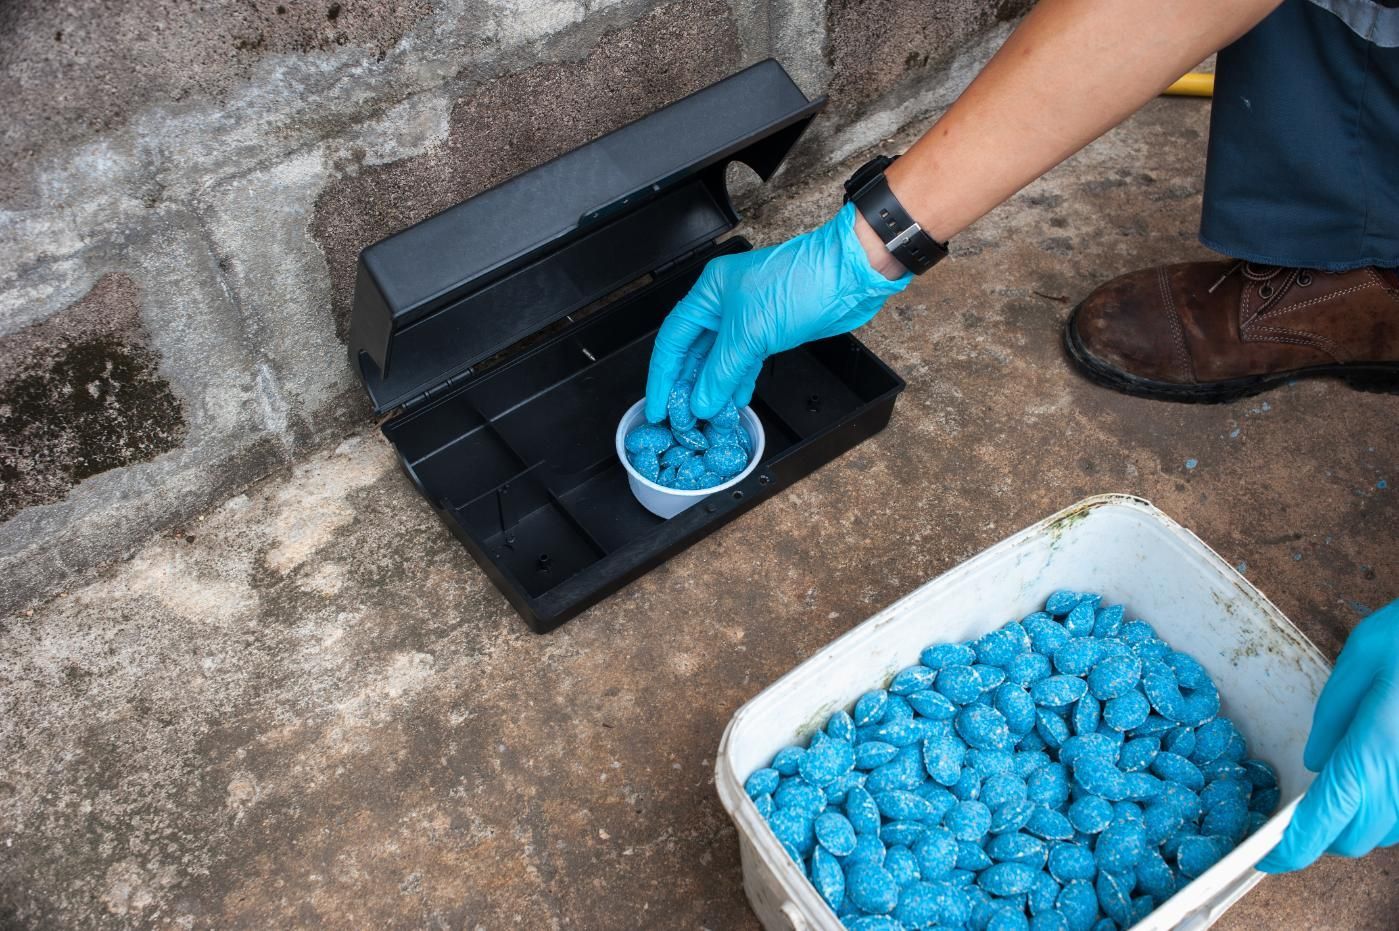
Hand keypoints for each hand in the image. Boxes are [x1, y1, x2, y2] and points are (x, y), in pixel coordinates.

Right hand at [643, 202, 910, 421]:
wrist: (848, 276)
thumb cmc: (800, 283)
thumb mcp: (750, 333)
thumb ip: (721, 371)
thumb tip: (701, 402)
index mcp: (709, 292)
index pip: (673, 339)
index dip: (663, 376)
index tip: (657, 406)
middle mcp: (723, 304)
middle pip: (694, 351)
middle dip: (686, 385)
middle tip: (679, 418)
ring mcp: (748, 318)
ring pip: (720, 360)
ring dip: (712, 388)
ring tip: (704, 417)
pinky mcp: (770, 331)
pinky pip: (744, 362)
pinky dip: (737, 382)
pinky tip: (732, 401)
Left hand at [1258, 599, 1398, 872]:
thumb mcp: (1365, 655)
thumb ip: (1334, 714)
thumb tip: (1314, 763)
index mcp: (1375, 749)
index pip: (1324, 820)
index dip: (1291, 850)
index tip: (1266, 857)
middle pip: (1355, 839)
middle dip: (1323, 832)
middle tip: (1302, 808)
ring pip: (1388, 834)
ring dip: (1360, 821)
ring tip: (1347, 784)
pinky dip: (1391, 809)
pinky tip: (1383, 775)